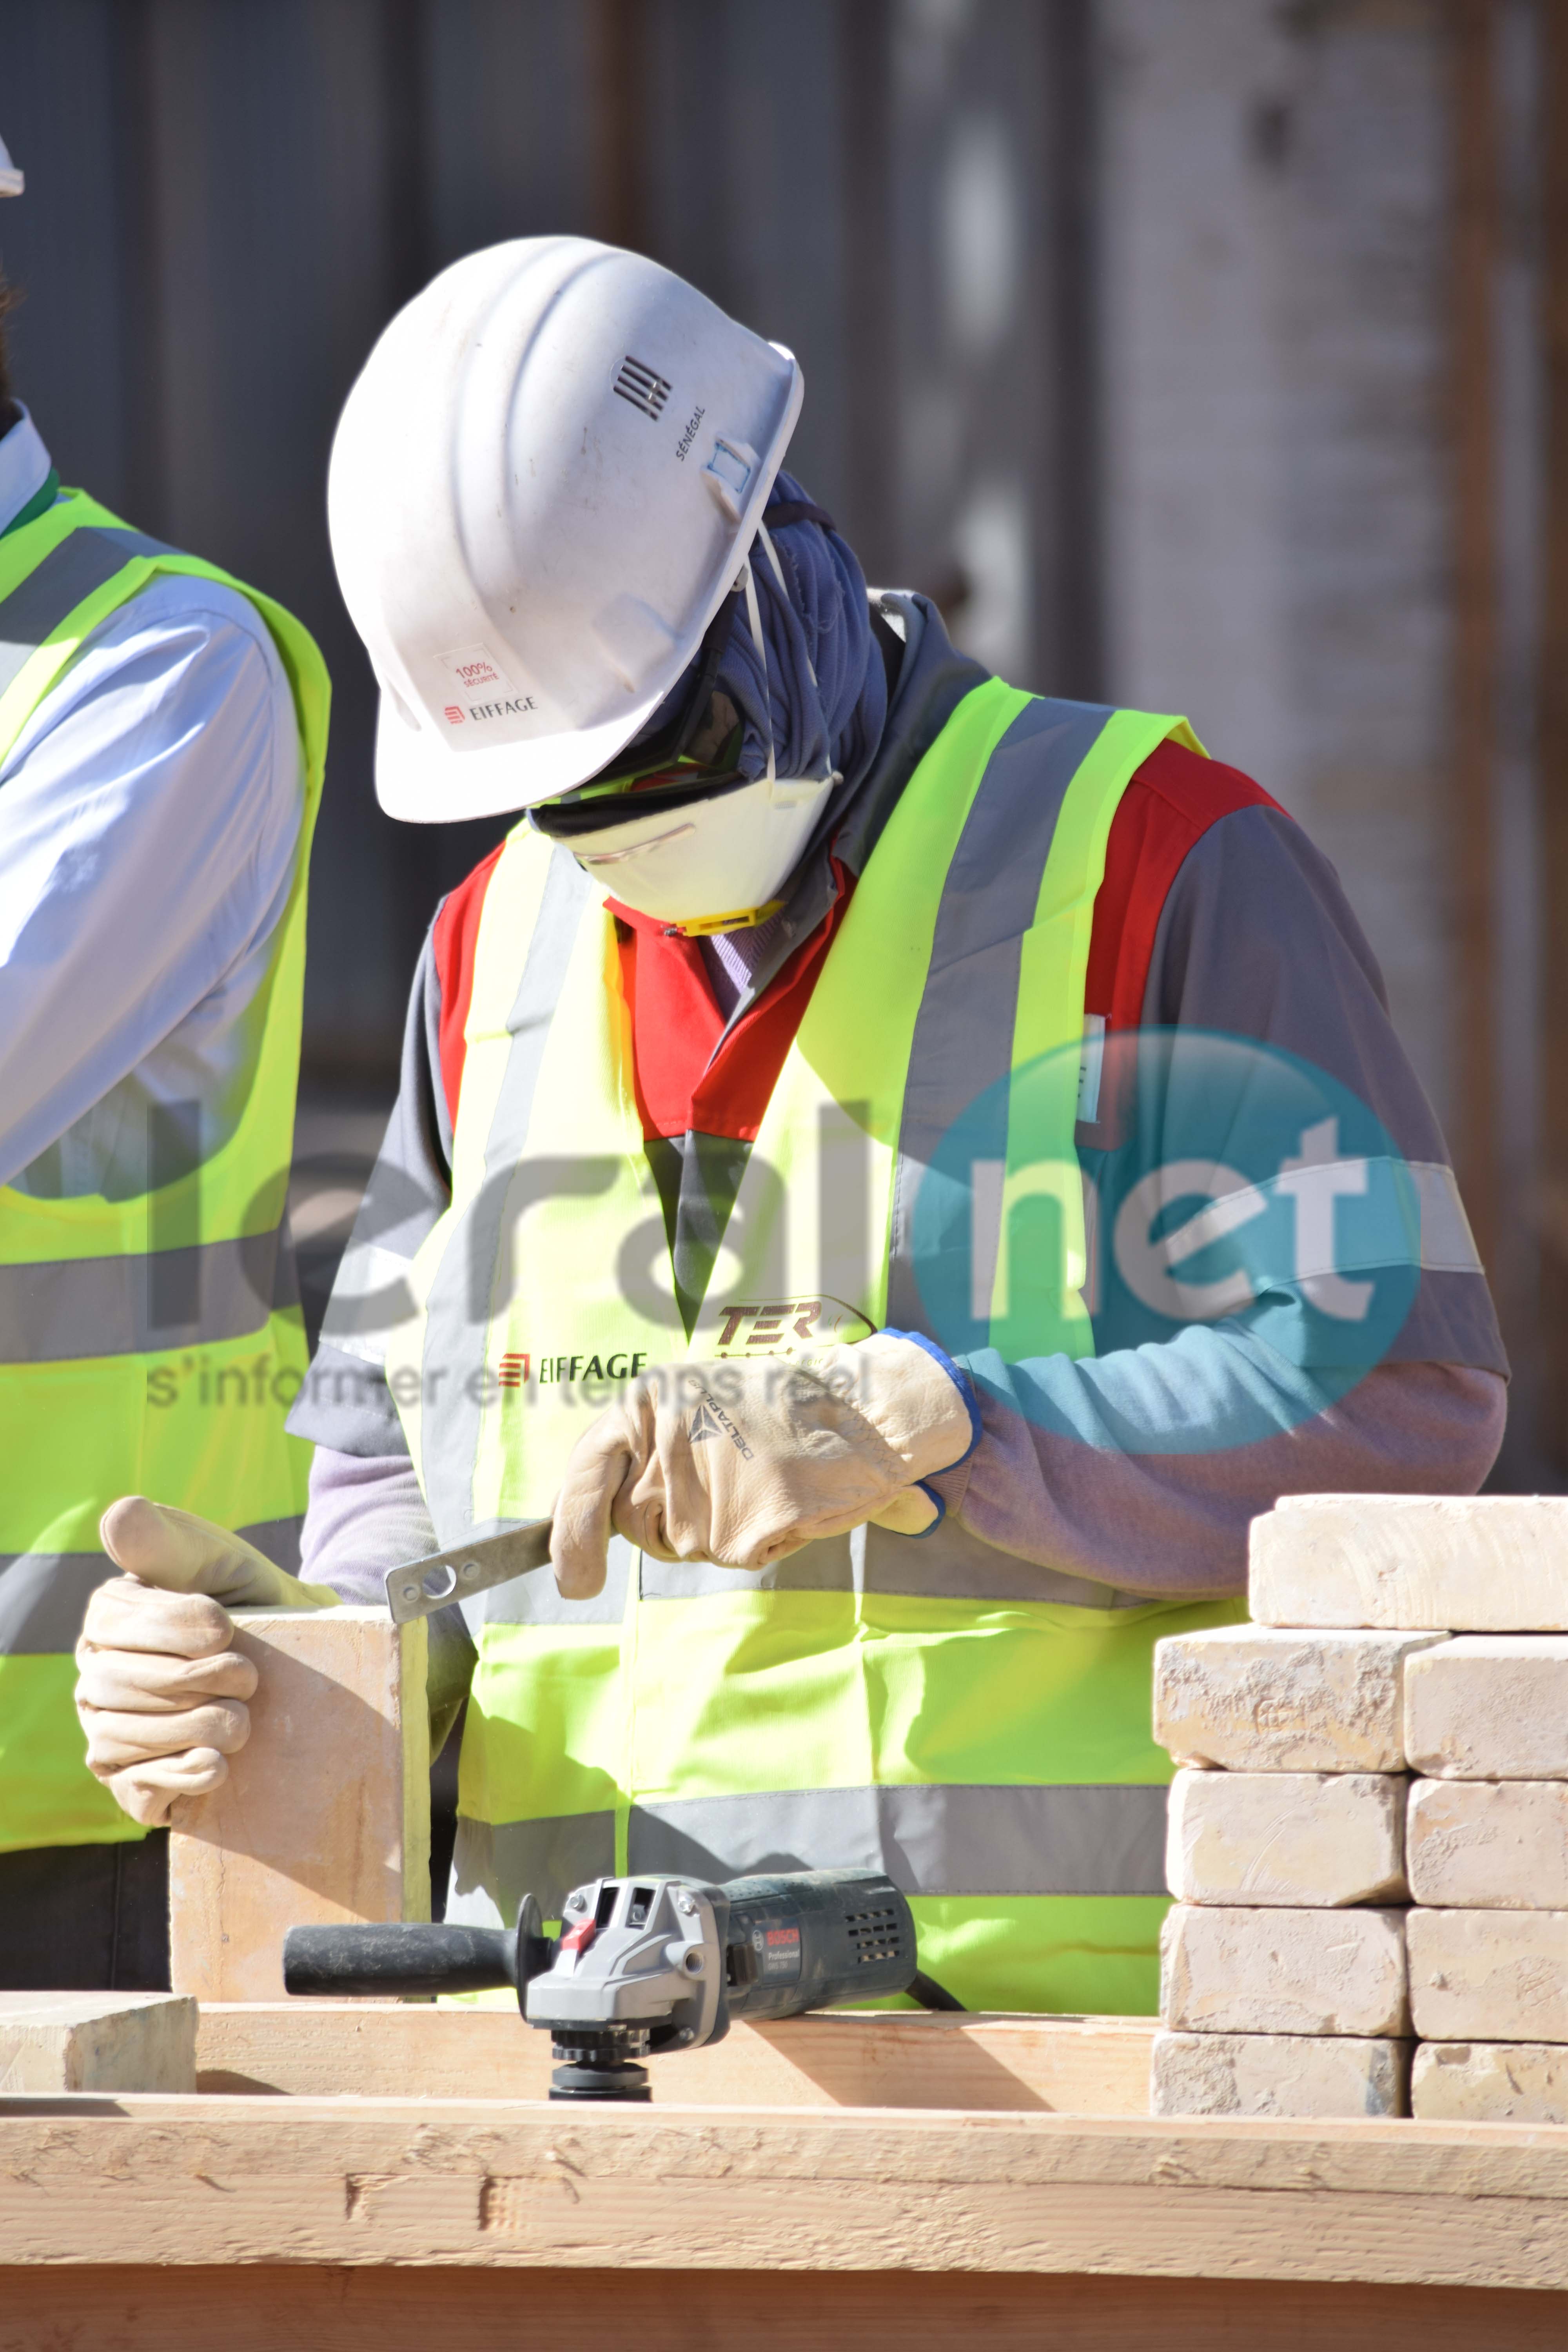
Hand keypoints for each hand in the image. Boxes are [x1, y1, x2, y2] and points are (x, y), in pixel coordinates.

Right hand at [74, 1499, 337, 1827]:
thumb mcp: (215, 1558)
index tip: (228, 1627)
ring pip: (122, 1737)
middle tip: (249, 1677)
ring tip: (242, 1720)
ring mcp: (108, 1731)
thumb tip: (118, 1514)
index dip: (177, 1628)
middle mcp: (96, 1677)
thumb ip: (167, 1539)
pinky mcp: (133, 1781)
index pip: (117, 1624)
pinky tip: (217, 1764)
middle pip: (121, 1685)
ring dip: (194, 1727)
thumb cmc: (248, 1599)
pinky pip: (135, 1791)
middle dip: (196, 1681)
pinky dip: (180, 1778)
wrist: (298, 1658)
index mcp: (108, 1619)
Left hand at [551, 1330, 979, 1596]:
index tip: (574, 1581)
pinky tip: (791, 1500)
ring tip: (769, 1481)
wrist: (867, 1409)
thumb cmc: (788, 1408)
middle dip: (673, 1524)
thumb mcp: (702, 1400)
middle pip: (638, 1524)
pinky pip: (739, 1556)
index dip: (571, 1531)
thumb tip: (582, 1520)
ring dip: (727, 1531)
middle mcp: (665, 1442)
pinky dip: (767, 1540)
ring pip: (690, 1547)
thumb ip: (651, 1448)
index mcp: (649, 1402)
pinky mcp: (743, 1525)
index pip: (586, 1472)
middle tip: (733, 1483)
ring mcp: (702, 1487)